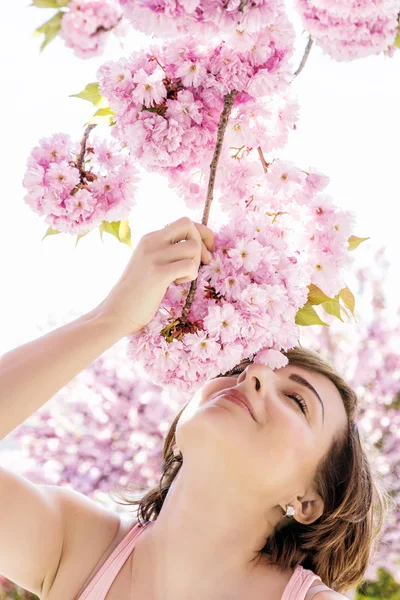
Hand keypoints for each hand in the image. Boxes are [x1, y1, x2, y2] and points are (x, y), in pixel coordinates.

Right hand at [96, 217, 214, 335]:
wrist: (115, 312)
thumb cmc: (136, 293)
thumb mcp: (149, 263)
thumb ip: (167, 252)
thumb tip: (198, 247)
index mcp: (150, 238)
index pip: (184, 222)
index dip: (200, 234)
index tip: (205, 251)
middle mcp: (151, 242)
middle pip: (189, 226)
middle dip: (202, 243)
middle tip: (201, 263)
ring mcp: (154, 256)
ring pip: (193, 247)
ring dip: (195, 263)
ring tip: (181, 277)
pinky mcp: (159, 273)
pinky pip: (190, 265)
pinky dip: (190, 275)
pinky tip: (176, 283)